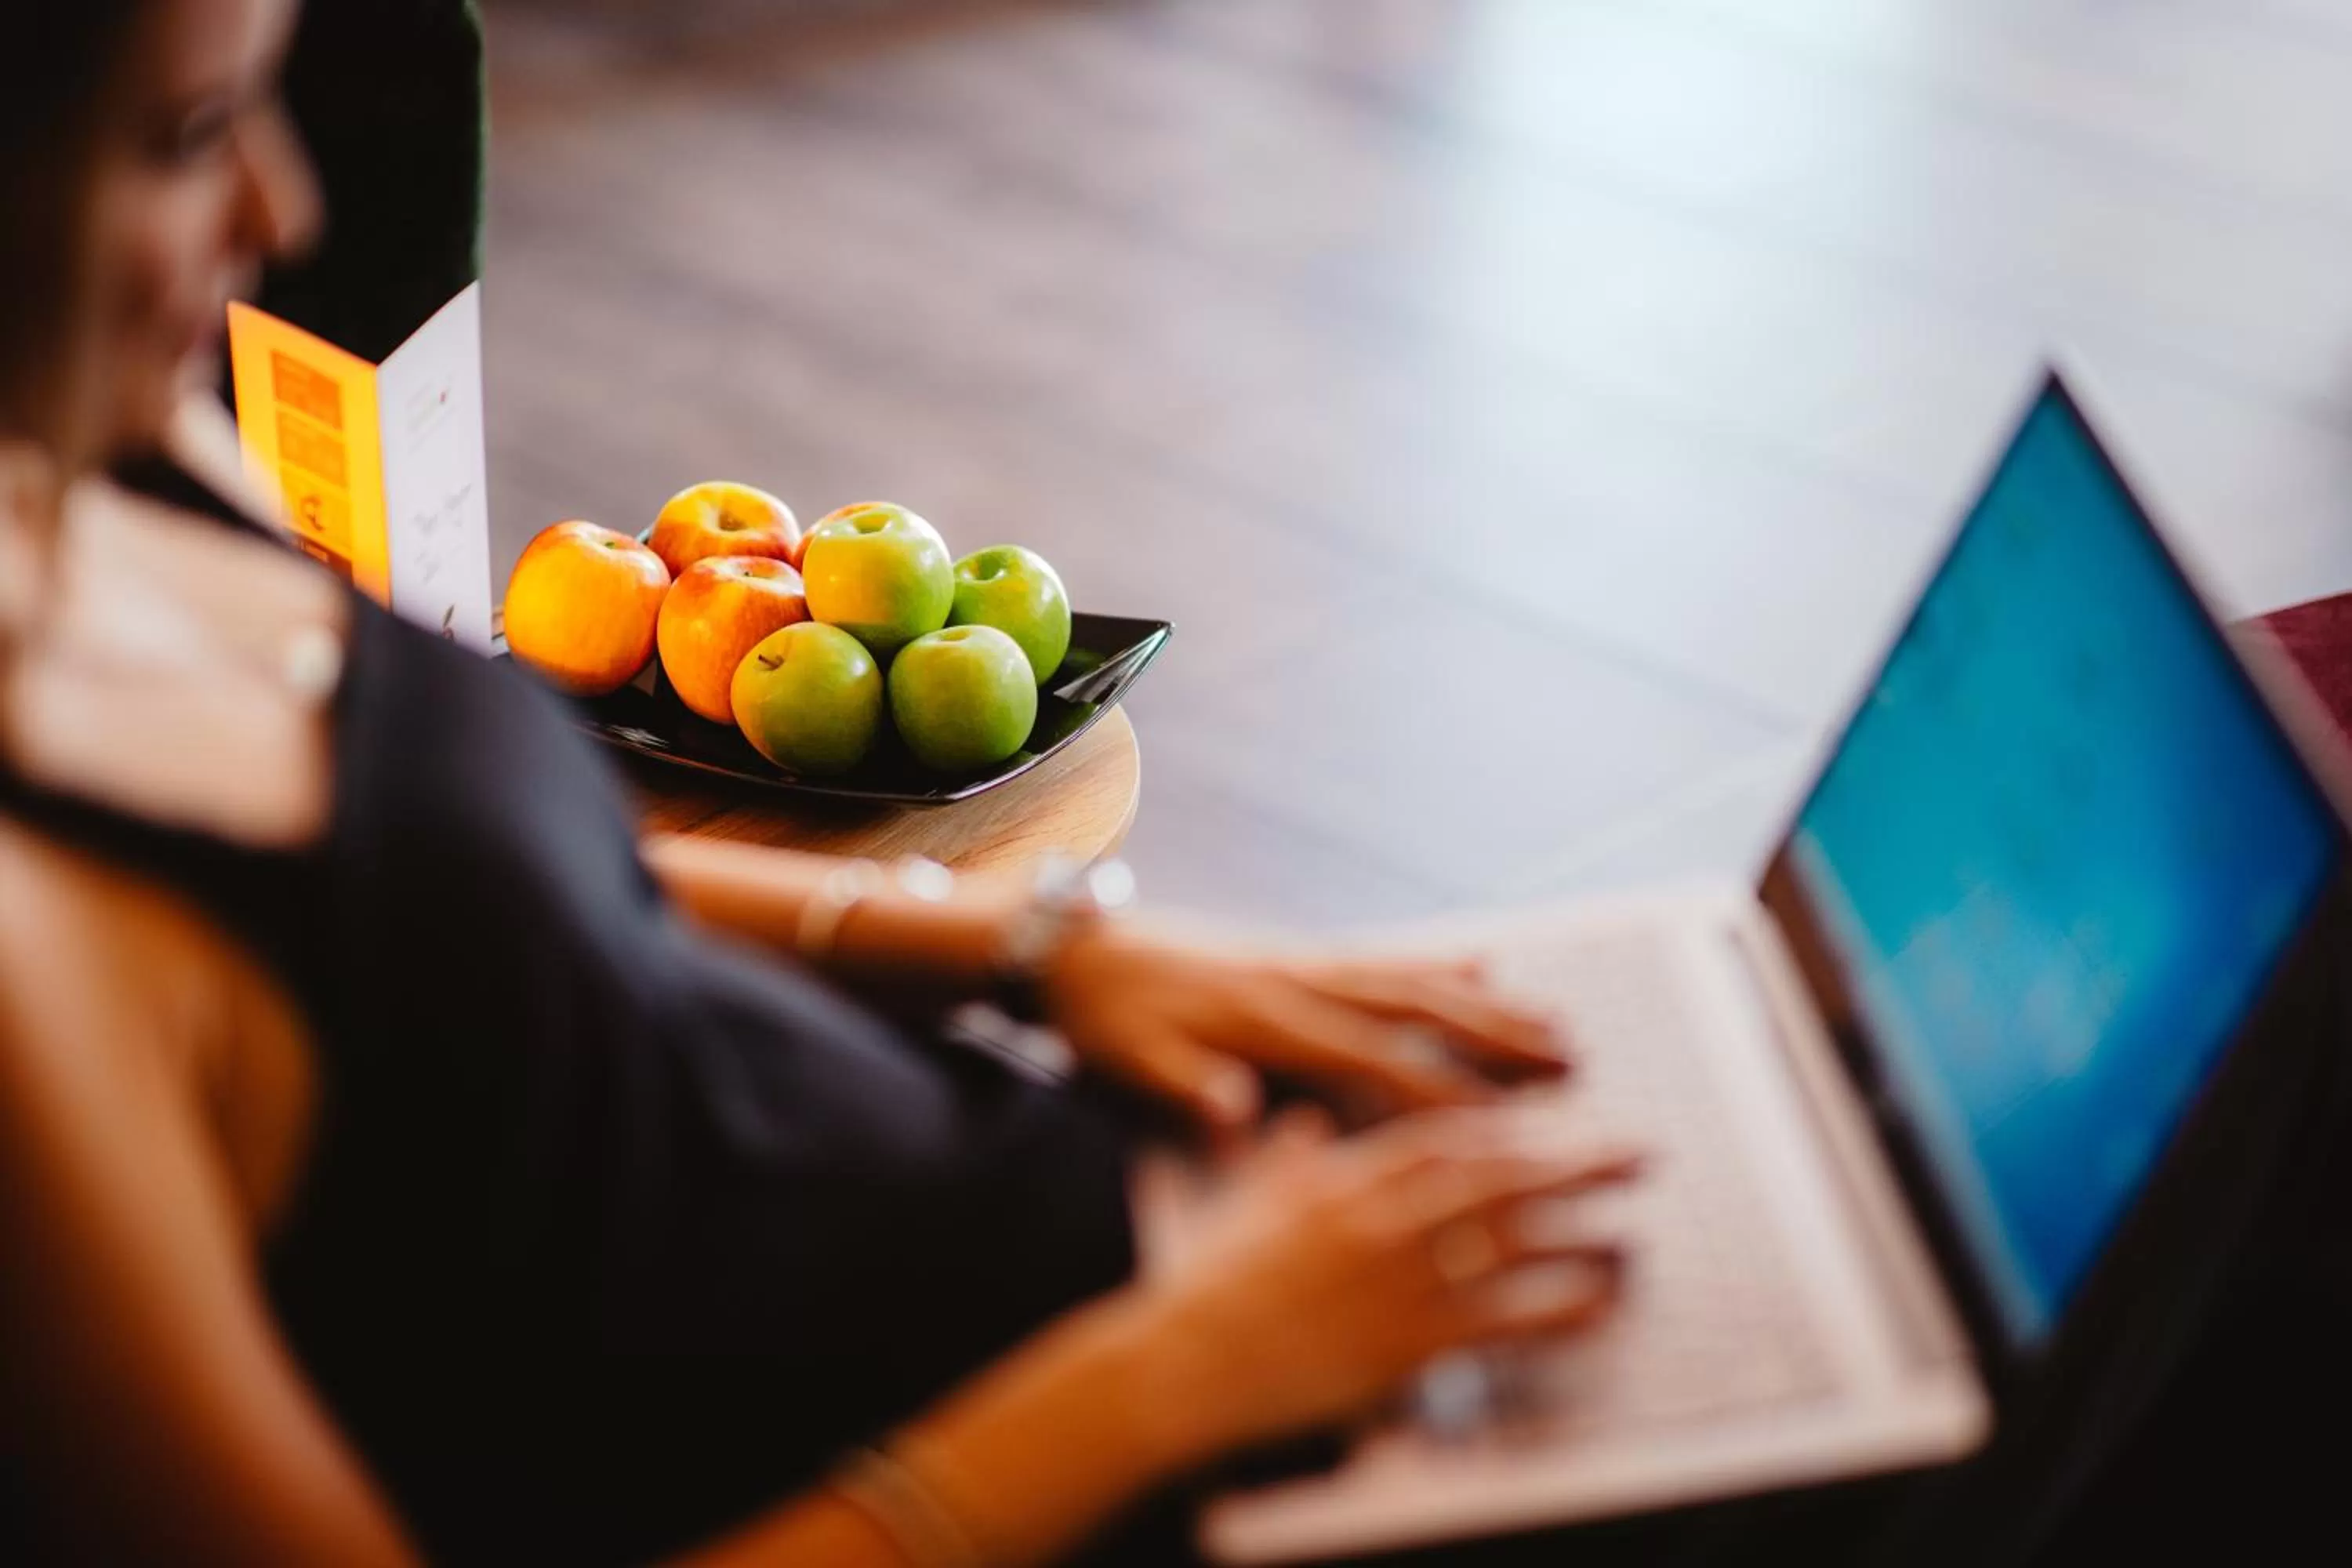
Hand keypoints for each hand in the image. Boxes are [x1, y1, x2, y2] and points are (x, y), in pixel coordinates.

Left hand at [1042, 919, 1567, 1135]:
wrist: (1066, 942)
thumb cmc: (1098, 1015)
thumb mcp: (1128, 1061)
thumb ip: (1186, 1087)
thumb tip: (1234, 1116)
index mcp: (1264, 1020)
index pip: (1369, 1063)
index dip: (1438, 1095)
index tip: (1504, 1125)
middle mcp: (1298, 982)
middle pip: (1416, 1011)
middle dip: (1496, 1038)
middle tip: (1571, 1059)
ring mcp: (1301, 961)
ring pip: (1412, 981)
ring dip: (1486, 1003)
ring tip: (1554, 1020)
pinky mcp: (1293, 953)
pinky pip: (1381, 958)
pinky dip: (1435, 963)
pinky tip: (1479, 966)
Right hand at [1130, 1107, 1640, 1456]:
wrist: (1189, 1358)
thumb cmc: (1215, 1284)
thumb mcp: (1251, 1202)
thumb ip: (1288, 1158)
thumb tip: (1303, 1121)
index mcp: (1345, 1178)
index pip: (1444, 1137)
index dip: (1508, 1126)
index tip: (1553, 1118)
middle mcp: (1383, 1218)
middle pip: (1500, 1178)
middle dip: (1574, 1162)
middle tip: (1635, 1152)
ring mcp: (1399, 1278)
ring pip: (1512, 1242)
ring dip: (1580, 1232)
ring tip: (1632, 1231)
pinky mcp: (1408, 1340)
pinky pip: (1504, 1319)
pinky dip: (1559, 1309)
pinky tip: (1599, 1305)